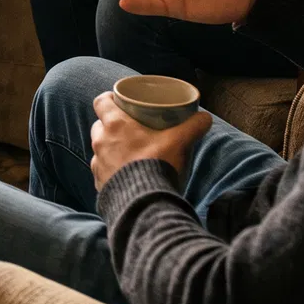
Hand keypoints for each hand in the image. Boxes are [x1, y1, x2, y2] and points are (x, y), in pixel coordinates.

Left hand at [90, 92, 212, 189]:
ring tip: (129, 152)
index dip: (109, 99)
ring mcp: (98, 164)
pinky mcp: (99, 183)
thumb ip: (193, 126)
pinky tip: (125, 174)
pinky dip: (111, 170)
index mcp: (115, 125)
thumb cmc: (157, 165)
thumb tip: (205, 118)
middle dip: (110, 124)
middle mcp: (100, 142)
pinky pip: (102, 171)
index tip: (119, 101)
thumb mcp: (178, 142)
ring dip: (110, 147)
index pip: (101, 102)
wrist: (144, 204)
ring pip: (99, 149)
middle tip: (129, 128)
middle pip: (99, 125)